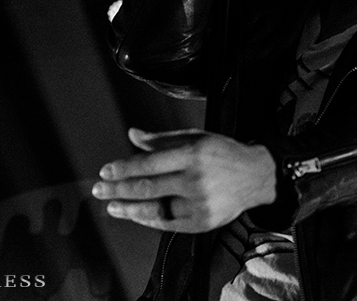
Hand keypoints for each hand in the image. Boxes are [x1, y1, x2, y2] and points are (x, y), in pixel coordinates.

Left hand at [91, 128, 276, 232]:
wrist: (256, 176)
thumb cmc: (222, 153)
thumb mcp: (196, 137)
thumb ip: (162, 139)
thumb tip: (132, 135)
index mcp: (193, 154)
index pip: (149, 163)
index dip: (124, 168)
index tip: (105, 171)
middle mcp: (196, 179)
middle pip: (148, 188)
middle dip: (118, 189)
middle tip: (100, 190)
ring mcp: (200, 203)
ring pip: (155, 209)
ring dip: (128, 209)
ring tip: (112, 206)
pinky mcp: (203, 222)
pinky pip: (168, 223)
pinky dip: (149, 220)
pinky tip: (136, 214)